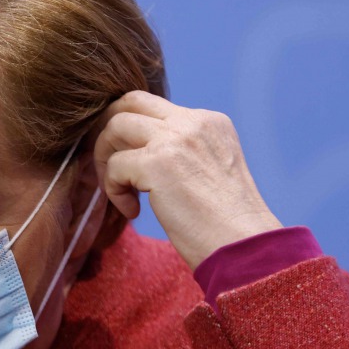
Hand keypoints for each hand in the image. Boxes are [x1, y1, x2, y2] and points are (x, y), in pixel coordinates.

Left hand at [86, 90, 283, 269]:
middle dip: (108, 133)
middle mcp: (194, 122)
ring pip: (115, 127)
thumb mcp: (209, 170)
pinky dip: (113, 190)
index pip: (154, 107)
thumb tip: (137, 153)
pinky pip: (114, 166)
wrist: (243, 245)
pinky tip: (133, 212)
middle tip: (108, 167)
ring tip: (119, 191)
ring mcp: (175, 139)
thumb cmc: (224, 222)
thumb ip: (181, 152)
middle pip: (129, 103)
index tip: (126, 162)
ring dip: (105, 160)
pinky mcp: (157, 163)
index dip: (130, 132)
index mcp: (209, 122)